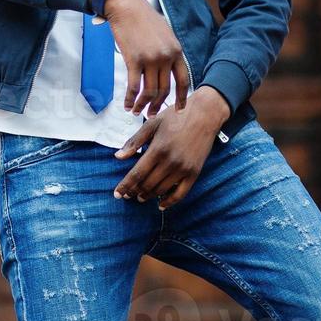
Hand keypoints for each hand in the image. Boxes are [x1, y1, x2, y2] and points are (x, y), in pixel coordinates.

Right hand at [101, 0, 190, 116]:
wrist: (126, 6)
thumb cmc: (143, 18)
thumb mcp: (165, 33)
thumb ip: (169, 51)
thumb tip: (169, 69)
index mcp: (176, 51)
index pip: (183, 81)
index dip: (181, 98)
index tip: (178, 110)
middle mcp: (166, 57)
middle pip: (164, 90)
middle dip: (158, 105)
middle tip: (151, 114)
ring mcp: (150, 59)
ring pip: (149, 92)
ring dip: (142, 105)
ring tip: (136, 111)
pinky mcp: (133, 60)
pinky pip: (133, 86)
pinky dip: (130, 98)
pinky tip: (126, 104)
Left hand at [111, 86, 230, 209]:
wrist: (204, 115)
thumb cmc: (175, 117)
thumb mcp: (152, 124)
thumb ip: (135, 142)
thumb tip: (118, 157)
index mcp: (158, 149)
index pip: (137, 173)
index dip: (125, 185)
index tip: (116, 194)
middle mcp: (170, 161)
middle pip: (147, 184)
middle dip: (134, 192)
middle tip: (127, 195)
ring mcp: (183, 169)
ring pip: (161, 190)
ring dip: (148, 196)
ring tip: (140, 197)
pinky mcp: (194, 173)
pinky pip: (180, 194)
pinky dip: (169, 202)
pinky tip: (160, 205)